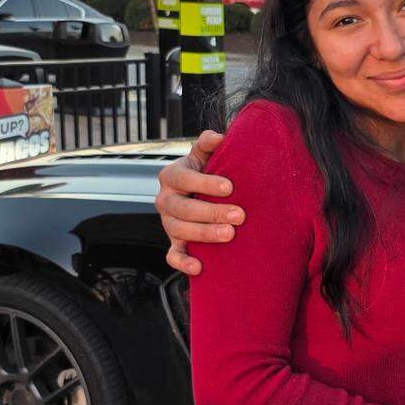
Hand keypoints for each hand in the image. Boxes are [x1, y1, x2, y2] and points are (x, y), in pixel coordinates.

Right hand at [156, 131, 244, 275]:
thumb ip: (208, 143)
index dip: (205, 183)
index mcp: (172, 176)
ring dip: (204, 234)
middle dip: (212, 212)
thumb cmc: (206, 170)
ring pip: (179, 231)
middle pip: (183, 208)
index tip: (230, 187)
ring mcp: (168, 223)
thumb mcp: (205, 154)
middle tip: (239, 215)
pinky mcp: (173, 242)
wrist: (197, 191)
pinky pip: (172, 255)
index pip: (184, 179)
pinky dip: (183, 263)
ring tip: (230, 235)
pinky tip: (199, 267)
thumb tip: (219, 136)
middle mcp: (165, 200)